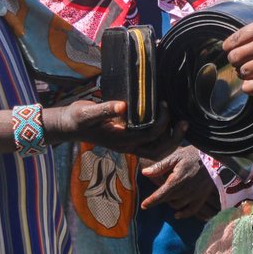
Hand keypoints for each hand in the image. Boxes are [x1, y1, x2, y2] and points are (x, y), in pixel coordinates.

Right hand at [44, 100, 184, 160]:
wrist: (68, 126)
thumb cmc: (77, 118)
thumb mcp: (88, 112)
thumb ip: (105, 109)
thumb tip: (123, 106)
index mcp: (121, 140)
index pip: (150, 134)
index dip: (162, 121)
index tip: (164, 103)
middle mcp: (127, 145)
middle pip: (158, 150)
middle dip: (174, 138)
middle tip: (184, 122)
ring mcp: (127, 144)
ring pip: (156, 150)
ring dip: (170, 140)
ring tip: (181, 124)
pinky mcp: (126, 139)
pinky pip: (149, 144)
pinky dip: (161, 137)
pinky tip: (165, 122)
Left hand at [139, 146, 219, 219]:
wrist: (214, 158)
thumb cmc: (193, 155)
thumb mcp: (176, 156)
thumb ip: (160, 166)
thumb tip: (145, 173)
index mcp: (177, 179)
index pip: (161, 194)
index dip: (151, 201)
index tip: (143, 206)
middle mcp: (185, 190)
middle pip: (168, 200)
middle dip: (161, 198)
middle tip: (160, 191)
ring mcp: (194, 195)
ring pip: (177, 205)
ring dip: (171, 202)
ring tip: (170, 195)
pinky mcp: (202, 197)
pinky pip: (191, 211)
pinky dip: (183, 214)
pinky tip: (177, 215)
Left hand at [224, 12, 252, 93]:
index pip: (236, 37)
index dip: (229, 45)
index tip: (230, 50)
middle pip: (234, 55)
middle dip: (235, 60)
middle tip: (242, 63)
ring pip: (242, 71)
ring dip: (243, 74)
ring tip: (251, 74)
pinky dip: (248, 88)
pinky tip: (251, 86)